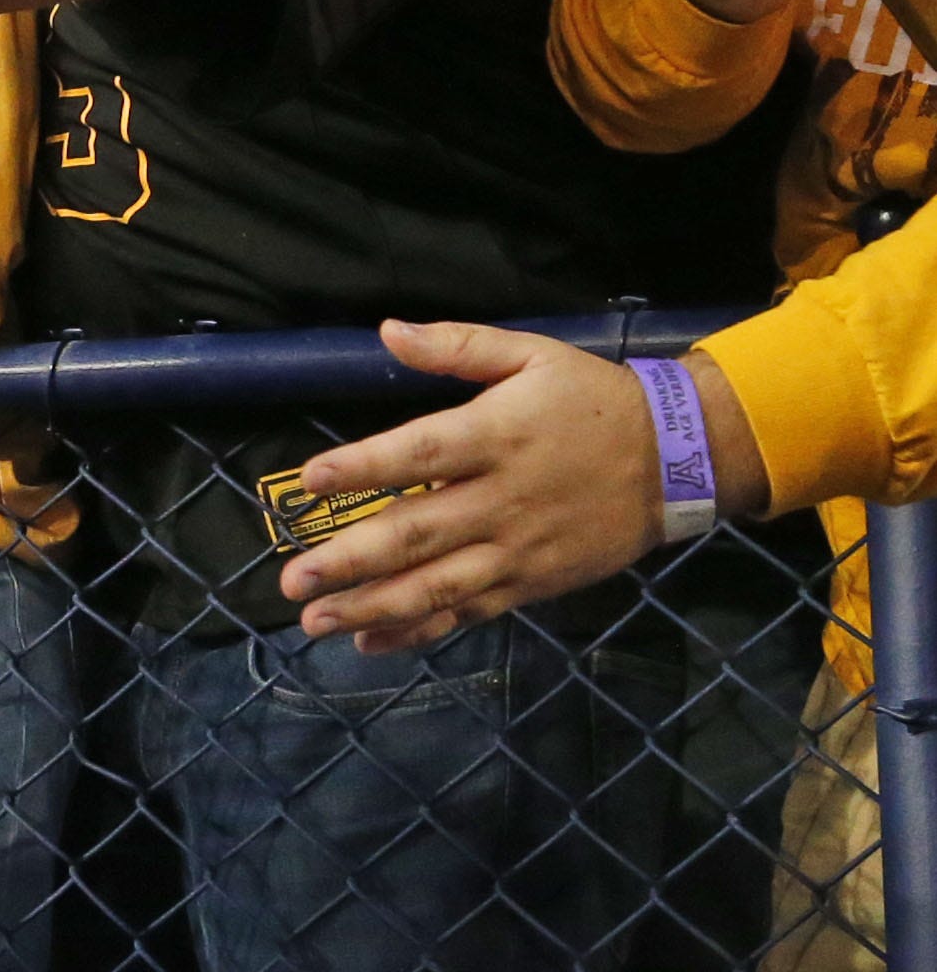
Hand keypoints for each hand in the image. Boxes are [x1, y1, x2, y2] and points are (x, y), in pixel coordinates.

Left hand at [281, 326, 761, 651]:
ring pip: (437, 586)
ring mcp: (516, 549)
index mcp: (496, 436)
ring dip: (372, 606)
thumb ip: (458, 346)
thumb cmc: (593, 401)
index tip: (311, 479)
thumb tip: (388, 331)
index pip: (418, 452)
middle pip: (417, 534)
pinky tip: (371, 640)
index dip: (363, 465)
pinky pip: (469, 611)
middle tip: (292, 580)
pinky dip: (420, 630)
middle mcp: (501, 499)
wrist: (678, 462)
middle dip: (350, 561)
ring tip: (315, 621)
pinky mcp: (531, 582)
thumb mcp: (532, 355)